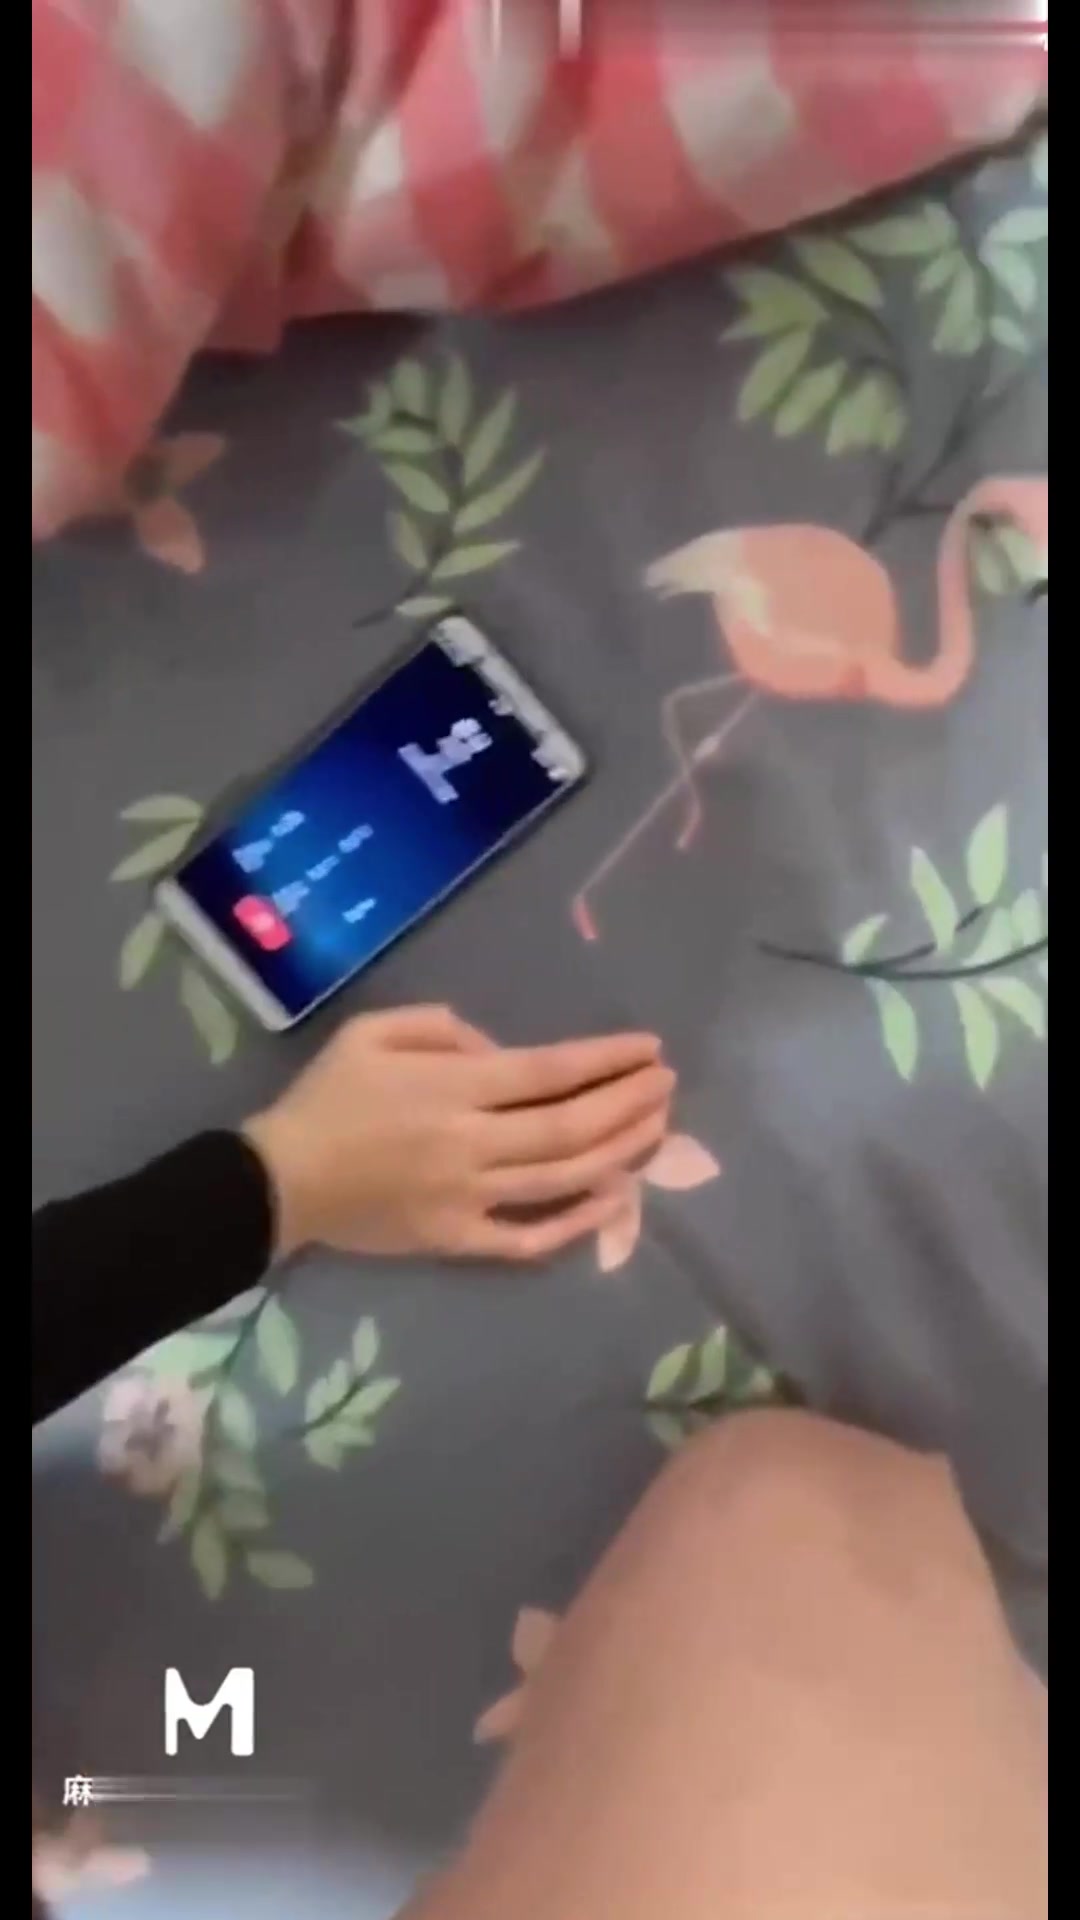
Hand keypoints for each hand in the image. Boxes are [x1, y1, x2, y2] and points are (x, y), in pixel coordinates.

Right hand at [244, 1005, 673, 1262]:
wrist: (278, 1181)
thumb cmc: (326, 1097)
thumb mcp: (372, 1031)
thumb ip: (443, 1028)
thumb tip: (501, 1051)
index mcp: (452, 1087)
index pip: (549, 1071)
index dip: (606, 1060)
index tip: (648, 1048)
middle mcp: (471, 1143)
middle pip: (570, 1126)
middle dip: (628, 1102)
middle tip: (667, 1084)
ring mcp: (468, 1198)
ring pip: (563, 1179)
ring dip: (619, 1153)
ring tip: (657, 1129)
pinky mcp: (457, 1240)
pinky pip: (528, 1238)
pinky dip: (577, 1222)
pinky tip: (614, 1200)